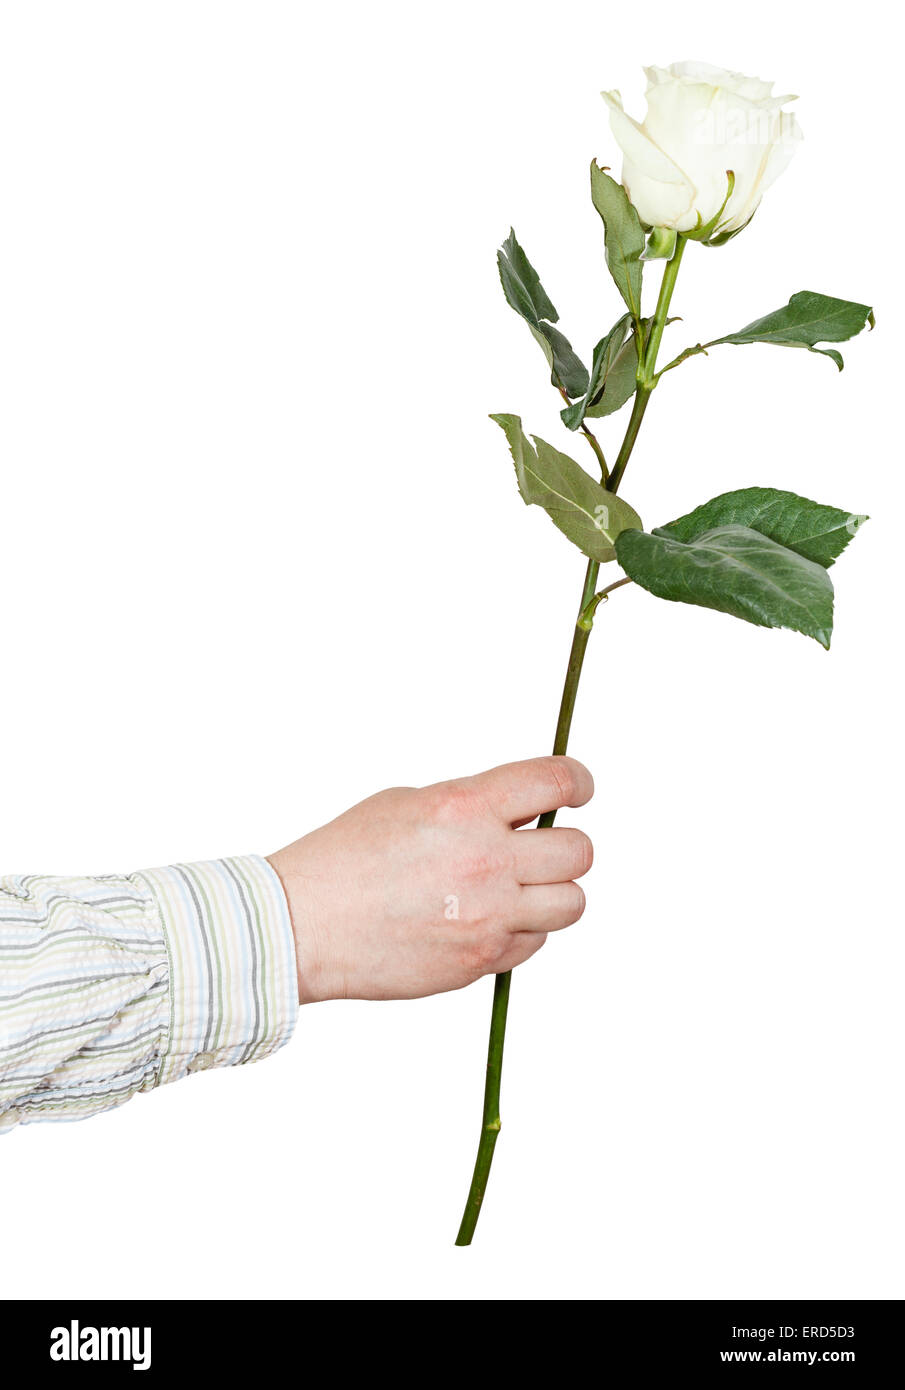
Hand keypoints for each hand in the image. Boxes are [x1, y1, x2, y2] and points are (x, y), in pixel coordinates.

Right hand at [268, 756, 593, 1002]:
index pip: (555, 782)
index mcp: (465, 807)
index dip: (578, 782)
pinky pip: (533, 944)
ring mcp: (487, 916)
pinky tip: (485, 921)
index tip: (579, 789)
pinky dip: (520, 932)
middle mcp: (485, 860)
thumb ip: (471, 806)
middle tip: (541, 848)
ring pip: (571, 904)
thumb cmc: (345, 858)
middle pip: (579, 851)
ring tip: (518, 889)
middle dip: (566, 846)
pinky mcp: (480, 961)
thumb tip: (519, 815)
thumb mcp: (407, 803)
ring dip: (553, 893)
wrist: (304, 925)